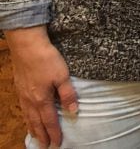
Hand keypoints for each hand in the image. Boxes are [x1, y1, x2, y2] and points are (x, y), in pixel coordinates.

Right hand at [6, 25, 77, 147]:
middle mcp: (30, 101)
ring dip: (33, 128)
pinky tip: (28, 117)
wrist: (27, 47)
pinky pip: (23, 109)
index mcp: (42, 100)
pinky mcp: (19, 88)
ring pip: (28, 117)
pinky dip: (26, 118)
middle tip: (45, 146)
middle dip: (42, 135)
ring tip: (36, 136)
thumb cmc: (47, 60)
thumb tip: (73, 111)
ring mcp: (23, 95)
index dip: (54, 133)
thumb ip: (68, 94)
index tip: (57, 144)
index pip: (50, 121)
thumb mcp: (62, 76)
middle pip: (36, 122)